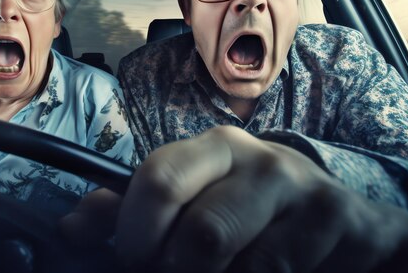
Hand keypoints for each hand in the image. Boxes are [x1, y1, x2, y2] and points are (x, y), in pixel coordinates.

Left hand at [61, 125, 407, 271]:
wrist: (338, 220)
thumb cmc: (249, 209)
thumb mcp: (193, 197)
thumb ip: (131, 209)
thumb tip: (70, 227)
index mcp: (211, 147)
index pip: (157, 180)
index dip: (135, 234)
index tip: (133, 258)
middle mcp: (255, 158)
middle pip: (200, 233)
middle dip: (176, 268)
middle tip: (175, 271)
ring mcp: (298, 188)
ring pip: (235, 258)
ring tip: (220, 269)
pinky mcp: (334, 219)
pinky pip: (272, 271)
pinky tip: (255, 271)